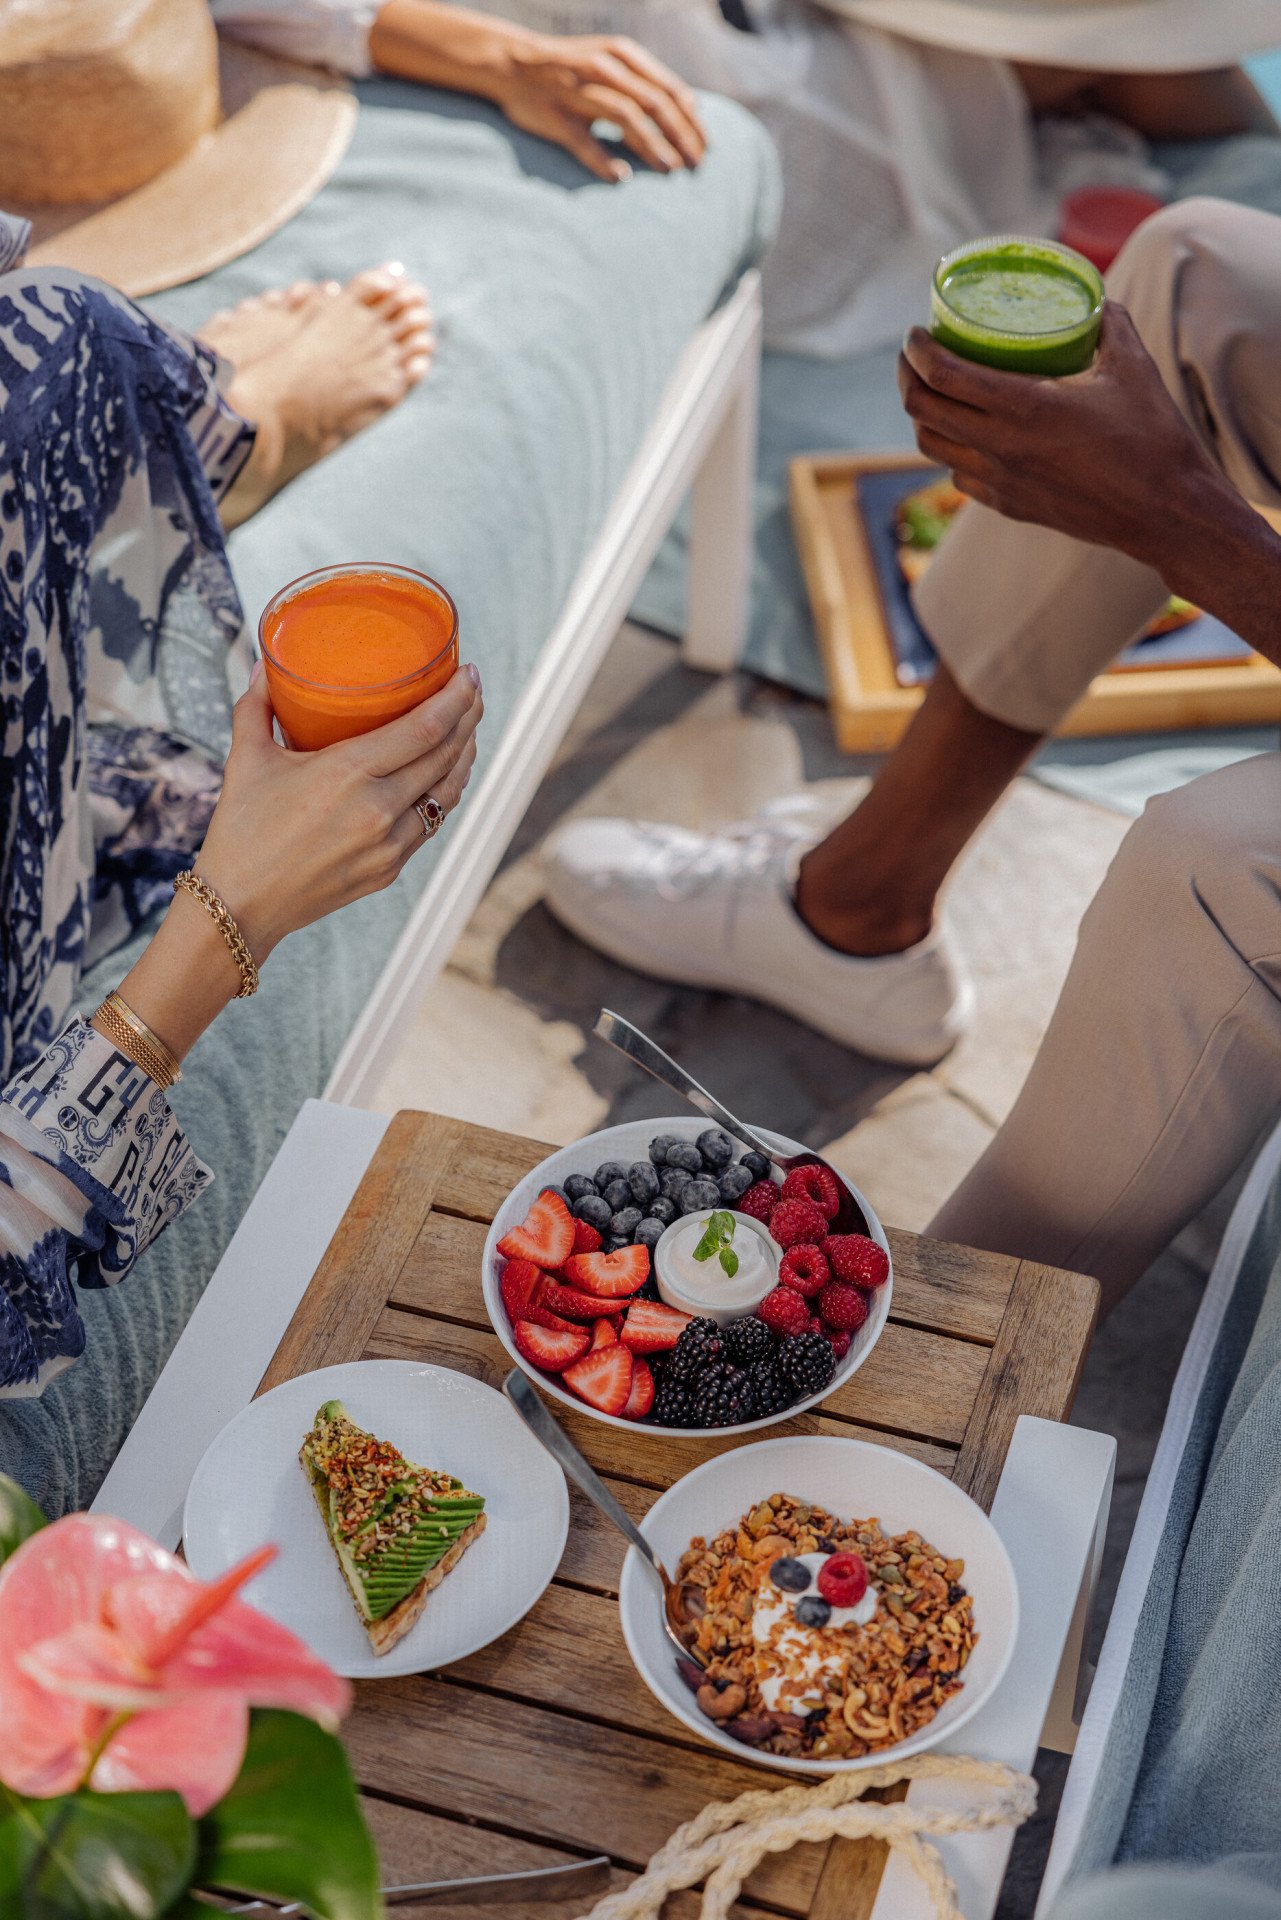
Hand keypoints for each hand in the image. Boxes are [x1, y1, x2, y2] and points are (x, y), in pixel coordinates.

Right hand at [196, 663, 482, 961]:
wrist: (240, 905)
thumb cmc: (240, 831)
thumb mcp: (245, 760)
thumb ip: (255, 707)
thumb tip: (263, 666)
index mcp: (347, 774)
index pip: (425, 729)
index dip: (457, 699)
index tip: (468, 674)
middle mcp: (378, 809)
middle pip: (447, 755)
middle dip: (468, 718)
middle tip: (472, 690)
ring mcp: (390, 843)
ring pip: (448, 792)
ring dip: (463, 756)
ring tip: (465, 728)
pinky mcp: (391, 868)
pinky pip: (430, 821)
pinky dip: (444, 792)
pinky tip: (443, 774)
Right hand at [487, 31, 705, 180]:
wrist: (512, 63)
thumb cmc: (570, 69)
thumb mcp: (611, 62)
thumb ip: (646, 82)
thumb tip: (689, 107)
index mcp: (622, 56)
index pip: (669, 89)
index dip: (691, 120)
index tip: (706, 146)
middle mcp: (604, 69)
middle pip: (654, 104)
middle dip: (681, 136)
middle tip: (697, 164)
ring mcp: (579, 93)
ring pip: (626, 117)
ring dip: (652, 146)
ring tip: (671, 168)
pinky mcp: (556, 118)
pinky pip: (584, 142)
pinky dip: (604, 161)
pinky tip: (621, 178)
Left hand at [897, 304, 1229, 573]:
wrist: (1162, 512)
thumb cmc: (1152, 438)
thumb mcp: (1133, 368)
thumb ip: (1110, 326)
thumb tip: (1097, 300)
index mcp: (1025, 408)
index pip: (943, 377)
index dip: (918, 352)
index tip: (914, 333)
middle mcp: (1001, 447)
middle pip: (922, 412)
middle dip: (907, 379)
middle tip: (912, 358)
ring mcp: (1000, 482)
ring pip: (933, 448)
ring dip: (923, 417)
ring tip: (932, 394)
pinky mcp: (1009, 506)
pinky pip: (960, 476)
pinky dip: (953, 452)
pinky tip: (967, 436)